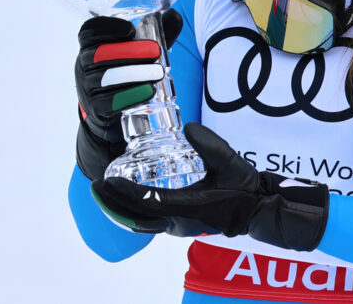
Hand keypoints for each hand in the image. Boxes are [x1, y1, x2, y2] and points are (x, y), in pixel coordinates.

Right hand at [74, 12, 182, 180]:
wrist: (107, 107)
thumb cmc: (124, 67)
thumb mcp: (136, 48)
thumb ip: (154, 31)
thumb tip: (174, 15)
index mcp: (90, 44)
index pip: (89, 31)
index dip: (107, 28)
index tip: (131, 29)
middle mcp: (84, 63)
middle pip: (99, 54)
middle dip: (129, 51)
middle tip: (156, 51)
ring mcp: (87, 86)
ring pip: (105, 78)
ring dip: (133, 74)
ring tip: (158, 72)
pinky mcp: (95, 107)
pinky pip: (108, 102)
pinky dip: (130, 96)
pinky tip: (149, 91)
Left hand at [90, 123, 329, 250]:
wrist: (256, 208)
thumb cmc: (243, 186)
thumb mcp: (228, 161)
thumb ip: (209, 144)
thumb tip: (189, 127)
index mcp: (187, 207)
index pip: (147, 201)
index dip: (124, 192)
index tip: (106, 181)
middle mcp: (178, 221)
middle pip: (135, 216)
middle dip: (112, 203)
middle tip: (95, 186)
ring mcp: (177, 226)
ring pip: (140, 222)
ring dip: (119, 209)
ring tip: (104, 192)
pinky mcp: (180, 223)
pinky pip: (148, 222)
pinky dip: (131, 212)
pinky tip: (124, 201)